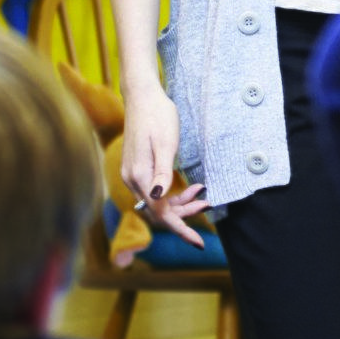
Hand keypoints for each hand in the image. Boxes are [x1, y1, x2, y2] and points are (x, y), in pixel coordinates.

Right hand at [118, 82, 211, 247]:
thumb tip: (159, 196)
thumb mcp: (166, 143)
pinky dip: (172, 192)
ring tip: (203, 194)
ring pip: (158, 201)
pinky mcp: (137, 168)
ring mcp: (132, 174)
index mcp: (139, 176)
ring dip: (180, 202)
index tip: (199, 242)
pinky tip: (190, 187)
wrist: (142, 95)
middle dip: (184, 214)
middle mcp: (132, 179)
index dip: (180, 229)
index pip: (160, 213)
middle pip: (159, 210)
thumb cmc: (157, 116)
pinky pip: (155, 190)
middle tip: (208, 206)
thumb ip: (162, 171)